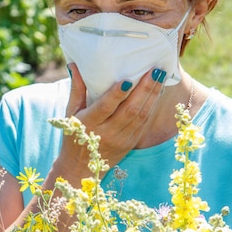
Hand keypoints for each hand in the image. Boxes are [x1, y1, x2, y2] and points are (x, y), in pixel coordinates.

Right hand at [55, 63, 166, 180]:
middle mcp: (107, 132)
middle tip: (155, 70)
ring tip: (160, 76)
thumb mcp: (71, 112)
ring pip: (141, 116)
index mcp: (89, 123)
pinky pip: (144, 123)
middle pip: (129, 110)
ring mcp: (121, 139)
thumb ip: (76, 89)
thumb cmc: (74, 134)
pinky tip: (158, 91)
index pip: (105, 107)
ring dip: (152, 95)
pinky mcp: (131, 143)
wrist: (80, 167)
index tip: (128, 79)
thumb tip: (74, 64)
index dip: (117, 94)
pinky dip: (152, 106)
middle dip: (144, 89)